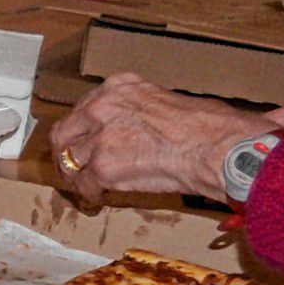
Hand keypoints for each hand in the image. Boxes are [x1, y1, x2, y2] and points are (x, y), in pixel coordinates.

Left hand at [48, 75, 274, 203]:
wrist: (218, 148)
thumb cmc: (209, 126)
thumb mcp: (168, 101)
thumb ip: (141, 112)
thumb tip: (139, 129)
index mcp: (119, 87)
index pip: (84, 108)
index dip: (82, 129)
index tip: (85, 140)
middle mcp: (103, 107)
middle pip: (64, 132)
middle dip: (67, 151)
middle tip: (73, 167)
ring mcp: (100, 137)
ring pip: (70, 160)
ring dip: (77, 175)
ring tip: (86, 184)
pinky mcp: (104, 167)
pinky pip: (84, 185)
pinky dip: (90, 194)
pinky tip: (99, 197)